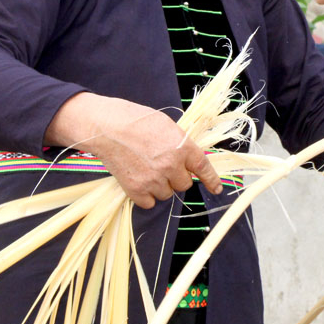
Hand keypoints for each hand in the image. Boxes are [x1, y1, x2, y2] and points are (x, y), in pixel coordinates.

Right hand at [45, 93, 222, 208]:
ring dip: (160, 186)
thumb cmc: (135, 120)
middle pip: (184, 184)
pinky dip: (146, 195)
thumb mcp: (166, 126)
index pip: (203, 168)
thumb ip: (180, 144)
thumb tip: (188, 159)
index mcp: (182, 146)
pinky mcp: (136, 189)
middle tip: (162, 165)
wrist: (106, 127)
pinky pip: (150, 202)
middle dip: (176, 177)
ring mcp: (153, 179)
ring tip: (146, 168)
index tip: (217, 188)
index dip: (212, 180)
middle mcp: (171, 165)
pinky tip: (138, 179)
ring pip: (167, 194)